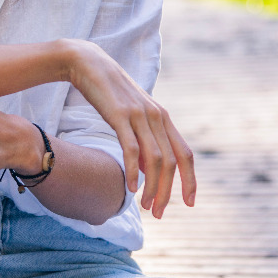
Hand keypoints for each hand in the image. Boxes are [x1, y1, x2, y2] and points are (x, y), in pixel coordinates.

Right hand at [66, 40, 195, 218]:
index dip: (190, 180)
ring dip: (152, 187)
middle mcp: (156, 116)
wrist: (87, 63)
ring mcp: (139, 115)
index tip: (189, 203)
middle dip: (168, 192)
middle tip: (158, 214)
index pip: (185, 153)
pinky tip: (131, 188)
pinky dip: (134, 171)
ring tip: (145, 207)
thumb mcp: (132, 115)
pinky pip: (132, 148)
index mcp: (163, 117)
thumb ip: (144, 139)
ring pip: (155, 159)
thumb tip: (150, 170)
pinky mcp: (120, 115)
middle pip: (172, 162)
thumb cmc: (109, 92)